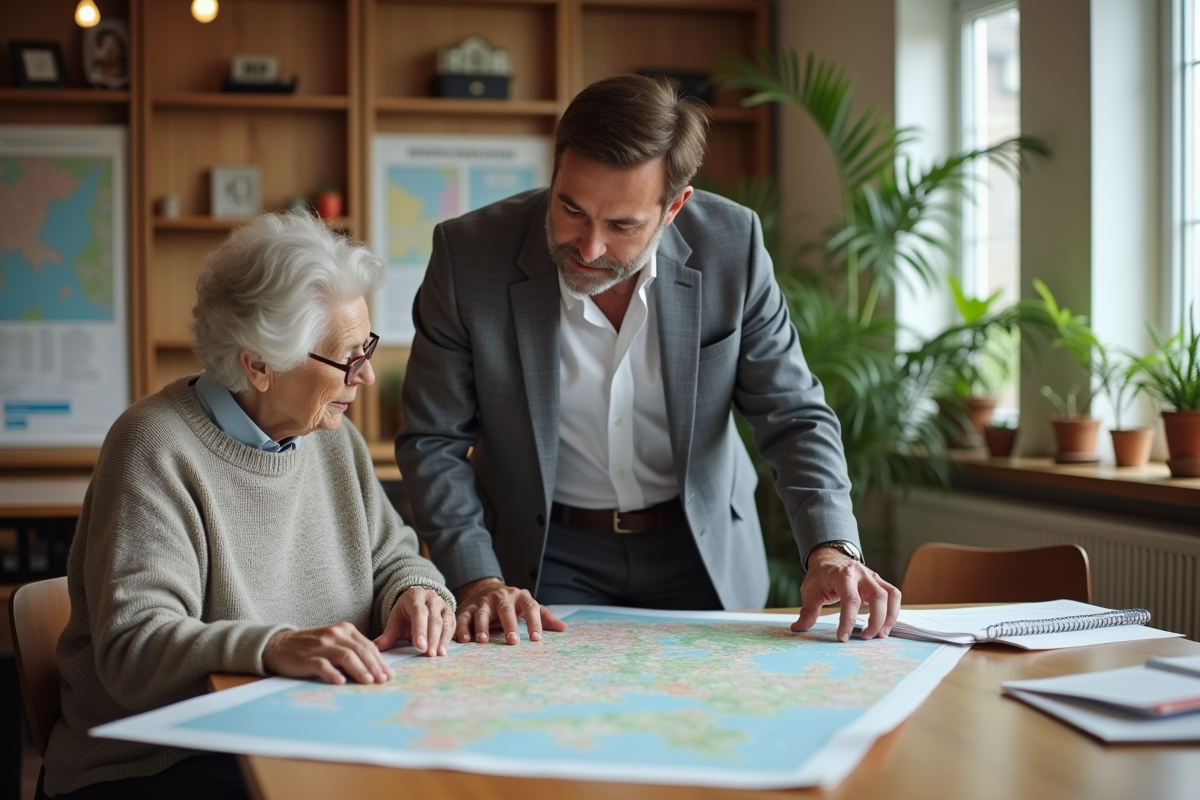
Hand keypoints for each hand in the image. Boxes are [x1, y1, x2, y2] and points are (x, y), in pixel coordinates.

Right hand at [263, 622, 393, 685]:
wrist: (279, 645)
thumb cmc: (312, 647)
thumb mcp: (335, 643)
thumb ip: (352, 651)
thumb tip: (375, 670)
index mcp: (345, 630)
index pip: (368, 646)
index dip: (380, 661)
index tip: (389, 675)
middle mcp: (335, 634)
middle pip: (360, 651)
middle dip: (374, 667)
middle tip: (383, 681)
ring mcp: (321, 645)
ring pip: (346, 656)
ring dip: (359, 670)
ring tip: (369, 682)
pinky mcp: (307, 657)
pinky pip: (322, 665)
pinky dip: (333, 673)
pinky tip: (340, 682)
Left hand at [374, 586, 455, 656]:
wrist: (419, 599)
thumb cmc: (406, 612)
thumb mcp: (396, 619)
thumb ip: (388, 634)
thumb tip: (377, 648)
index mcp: (415, 598)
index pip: (419, 613)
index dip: (420, 630)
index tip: (420, 646)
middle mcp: (432, 599)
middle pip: (434, 619)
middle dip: (432, 638)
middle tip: (429, 654)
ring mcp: (443, 605)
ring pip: (445, 622)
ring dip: (442, 640)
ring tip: (437, 654)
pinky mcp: (451, 613)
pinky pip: (451, 626)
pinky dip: (448, 638)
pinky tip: (443, 650)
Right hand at [454, 577, 567, 644]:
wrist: (484, 588)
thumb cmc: (512, 603)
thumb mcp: (528, 605)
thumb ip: (544, 616)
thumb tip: (563, 628)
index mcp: (520, 597)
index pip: (530, 607)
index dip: (534, 622)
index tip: (537, 639)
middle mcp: (501, 597)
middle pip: (506, 609)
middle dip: (509, 624)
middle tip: (512, 641)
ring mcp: (484, 602)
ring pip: (482, 612)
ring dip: (482, 626)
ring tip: (483, 641)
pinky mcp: (468, 608)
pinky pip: (464, 617)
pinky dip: (463, 628)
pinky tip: (464, 640)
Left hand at [790, 547, 900, 641]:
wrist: (830, 557)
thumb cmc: (820, 575)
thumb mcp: (810, 590)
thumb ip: (807, 611)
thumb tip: (798, 628)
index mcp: (842, 575)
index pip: (850, 599)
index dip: (848, 621)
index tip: (843, 637)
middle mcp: (861, 574)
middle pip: (878, 597)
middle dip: (875, 620)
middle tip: (865, 638)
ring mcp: (873, 577)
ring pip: (891, 595)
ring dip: (889, 617)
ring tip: (880, 635)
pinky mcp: (879, 582)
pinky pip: (894, 595)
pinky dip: (893, 611)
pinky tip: (884, 625)